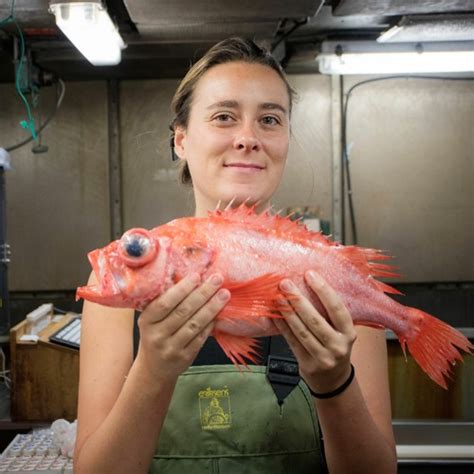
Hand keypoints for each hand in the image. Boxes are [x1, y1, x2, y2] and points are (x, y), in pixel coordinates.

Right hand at [135, 272, 229, 383]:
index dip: (182, 289)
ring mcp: (171, 348)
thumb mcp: (152, 319)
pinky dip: (211, 323)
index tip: (197, 275)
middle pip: (183, 311)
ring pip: (195, 324)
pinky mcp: (185, 357)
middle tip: (217, 279)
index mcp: (147, 320)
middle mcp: (157, 335)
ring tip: (224, 294)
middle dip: (203, 293)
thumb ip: (166, 302)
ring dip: (212, 307)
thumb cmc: (155, 334)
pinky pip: (201, 337)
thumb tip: (192, 279)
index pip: (165, 302)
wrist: (153, 369)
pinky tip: (219, 313)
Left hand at [274, 271, 356, 393]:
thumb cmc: (335, 347)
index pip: (337, 308)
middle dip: (299, 299)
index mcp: (349, 333)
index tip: (310, 274)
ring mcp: (323, 357)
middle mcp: (338, 346)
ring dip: (287, 312)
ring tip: (277, 297)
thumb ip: (330, 313)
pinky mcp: (308, 365)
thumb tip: (310, 283)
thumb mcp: (341, 331)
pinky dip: (282, 327)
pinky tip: (275, 316)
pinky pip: (292, 342)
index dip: (323, 290)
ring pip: (302, 331)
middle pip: (316, 319)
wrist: (334, 380)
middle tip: (286, 284)